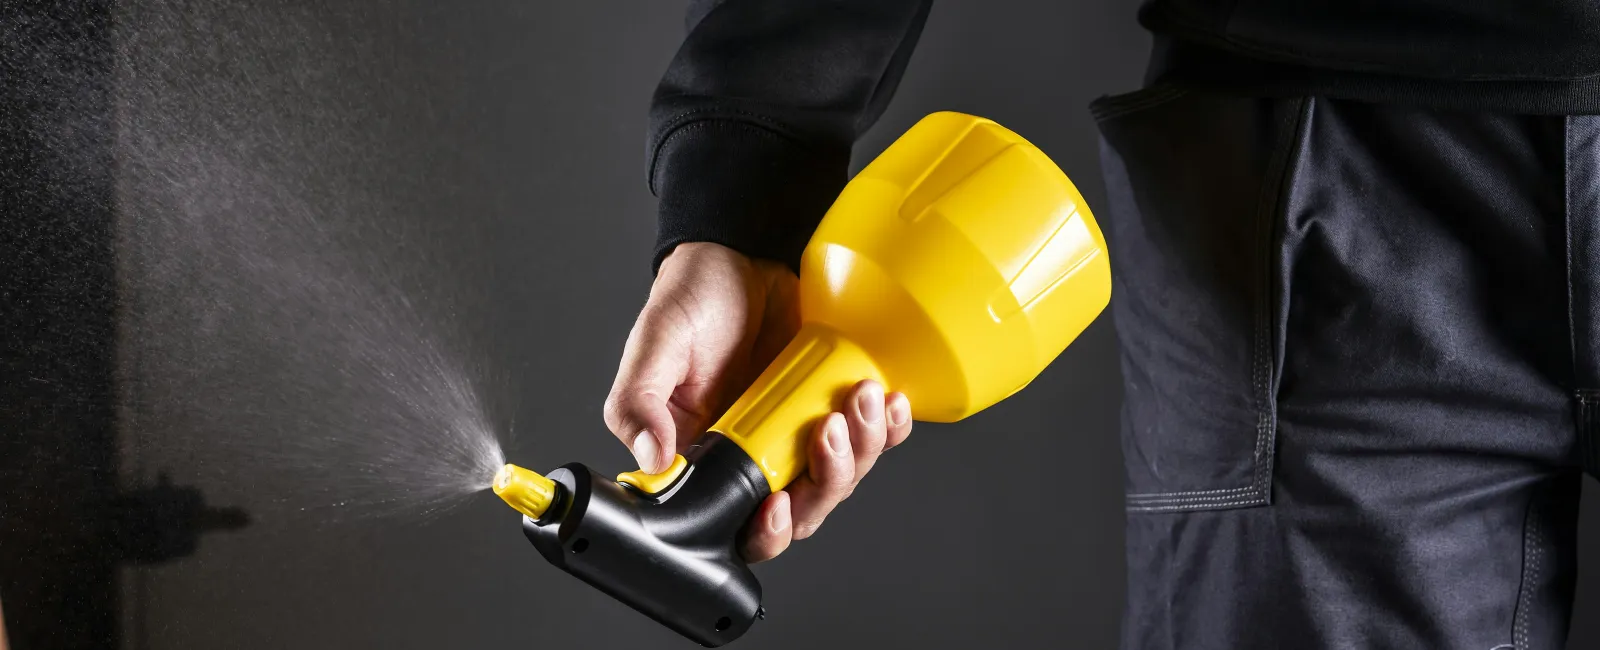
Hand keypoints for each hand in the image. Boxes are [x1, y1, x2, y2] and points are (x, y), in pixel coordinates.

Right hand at [603, 242, 912, 561]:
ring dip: (862, 448)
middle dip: (827, 481)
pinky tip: (888, 399)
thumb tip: (651, 458)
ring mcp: (799, 433)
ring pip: (843, 476)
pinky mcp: (833, 404)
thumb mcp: (657, 343)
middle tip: (829, 430)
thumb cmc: (691, 299)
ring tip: (860, 398)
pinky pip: (872, 436)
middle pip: (803, 509)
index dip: (765, 530)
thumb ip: (639, 401)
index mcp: (707, 459)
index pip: (739, 524)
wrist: (741, 254)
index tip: (776, 502)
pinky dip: (888, 427)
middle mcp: (756, 455)